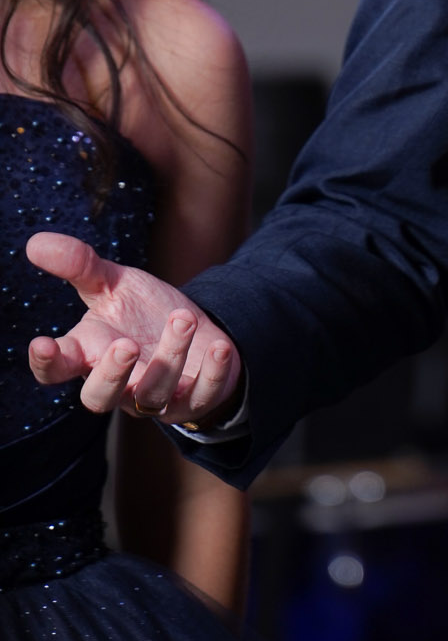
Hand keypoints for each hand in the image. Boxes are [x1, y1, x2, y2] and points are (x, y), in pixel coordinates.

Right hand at [26, 234, 241, 427]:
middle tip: (125, 344)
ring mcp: (156, 397)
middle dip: (111, 375)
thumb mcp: (113, 284)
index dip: (46, 362)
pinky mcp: (195, 399)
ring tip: (182, 317)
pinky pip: (203, 396)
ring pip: (154, 395)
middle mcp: (119, 383)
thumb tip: (35, 241)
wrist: (194, 331)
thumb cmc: (142, 313)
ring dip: (170, 357)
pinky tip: (219, 346)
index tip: (41, 344)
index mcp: (90, 354)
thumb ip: (80, 266)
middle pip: (99, 398)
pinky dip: (212, 373)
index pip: (56, 369)